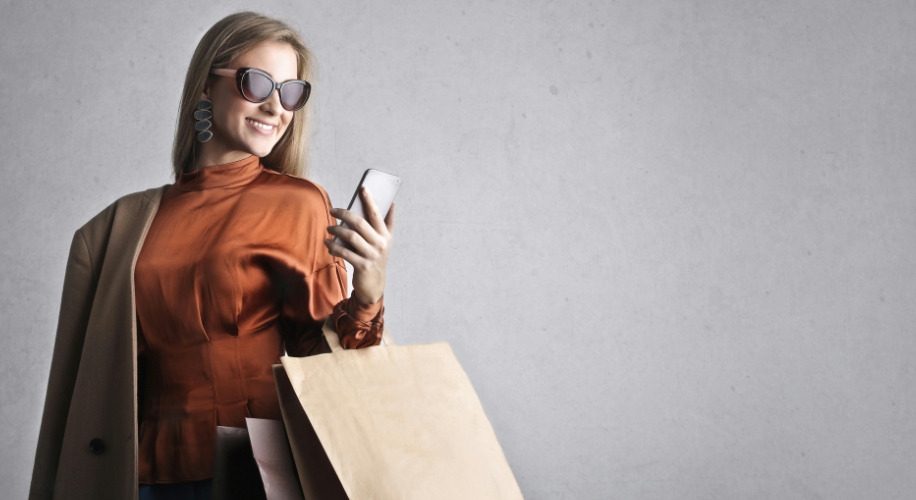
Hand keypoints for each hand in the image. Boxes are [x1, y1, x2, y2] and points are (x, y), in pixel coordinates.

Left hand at [324, 187, 394, 304]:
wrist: (375, 284)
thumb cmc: (377, 258)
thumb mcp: (386, 241)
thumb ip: (389, 223)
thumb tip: (392, 204)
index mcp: (385, 235)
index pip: (376, 214)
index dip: (370, 200)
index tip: (363, 188)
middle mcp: (380, 244)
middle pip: (360, 223)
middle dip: (344, 214)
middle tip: (333, 210)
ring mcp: (371, 255)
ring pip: (351, 237)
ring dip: (337, 230)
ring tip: (329, 228)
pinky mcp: (362, 266)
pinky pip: (345, 253)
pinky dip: (334, 247)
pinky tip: (328, 243)